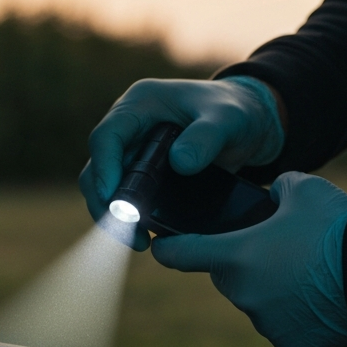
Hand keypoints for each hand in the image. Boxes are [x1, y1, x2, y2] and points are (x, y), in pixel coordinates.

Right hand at [79, 77, 284, 246]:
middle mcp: (129, 129)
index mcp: (140, 104)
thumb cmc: (236, 111)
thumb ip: (207, 136)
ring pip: (107, 188)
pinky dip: (131, 219)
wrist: (248, 125)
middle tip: (129, 232)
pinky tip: (148, 237)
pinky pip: (126, 198)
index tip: (113, 200)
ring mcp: (133, 152)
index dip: (104, 169)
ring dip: (114, 217)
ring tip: (139, 241)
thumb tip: (180, 163)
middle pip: (97, 168)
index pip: (107, 136)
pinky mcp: (143, 175)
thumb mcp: (228, 119)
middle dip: (106, 203)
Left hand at [150, 172, 346, 346]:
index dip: (167, 248)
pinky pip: (281, 324)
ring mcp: (265, 322)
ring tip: (306, 270)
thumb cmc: (339, 228)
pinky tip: (318, 295)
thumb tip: (274, 198)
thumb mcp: (303, 188)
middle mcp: (243, 292)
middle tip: (278, 248)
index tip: (160, 247)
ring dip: (269, 287)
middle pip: (227, 274)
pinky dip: (292, 312)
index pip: (180, 254)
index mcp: (236, 254)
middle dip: (243, 262)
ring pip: (255, 299)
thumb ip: (276, 190)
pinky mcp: (290, 343)